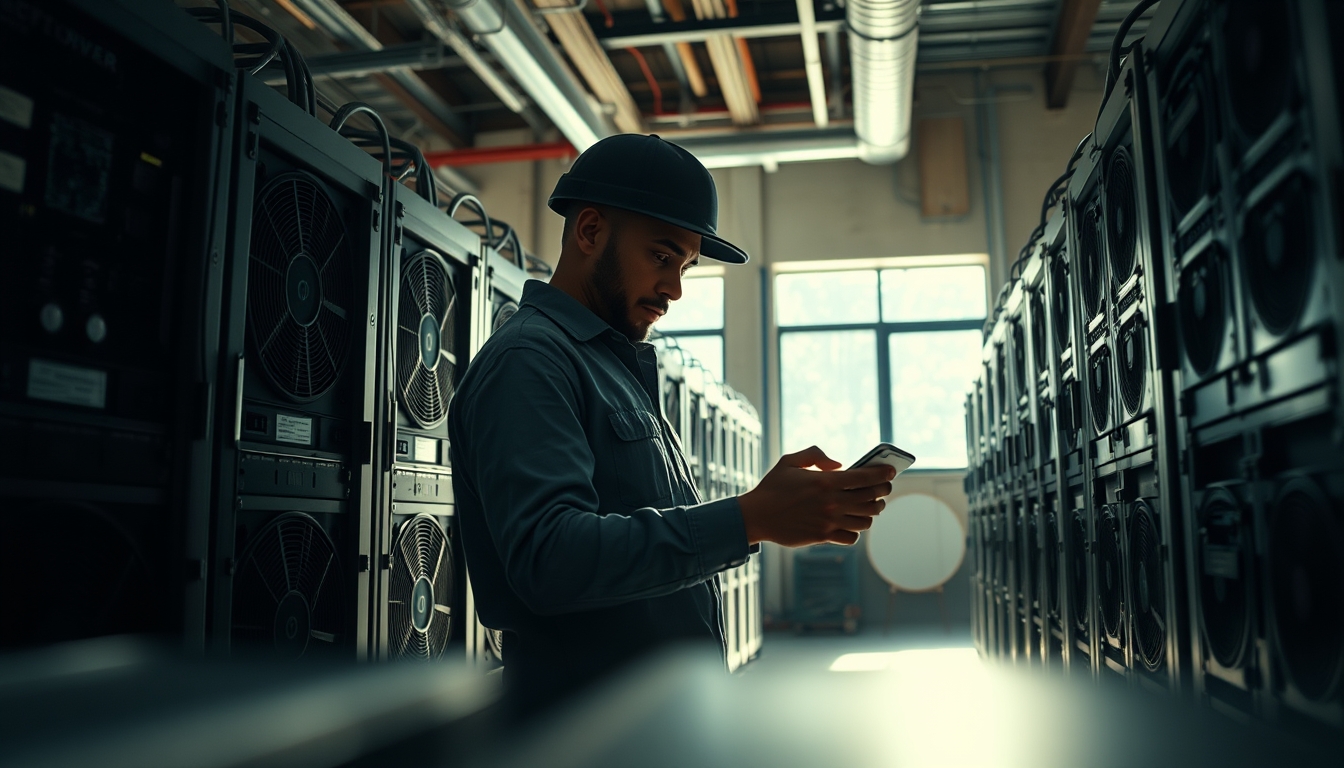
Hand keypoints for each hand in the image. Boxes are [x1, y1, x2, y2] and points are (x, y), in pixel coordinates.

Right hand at [737, 446, 895, 546]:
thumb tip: (838, 464)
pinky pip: (852, 536)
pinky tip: (850, 522)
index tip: (890, 471)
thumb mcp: (790, 461)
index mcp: (826, 481)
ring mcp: (829, 522)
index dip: (883, 474)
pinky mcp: (823, 537)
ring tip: (870, 506)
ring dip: (872, 511)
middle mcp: (831, 502)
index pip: (866, 477)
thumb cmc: (773, 487)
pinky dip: (855, 529)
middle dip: (883, 492)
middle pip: (872, 499)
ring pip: (866, 519)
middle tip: (883, 488)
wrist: (756, 516)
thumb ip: (815, 455)